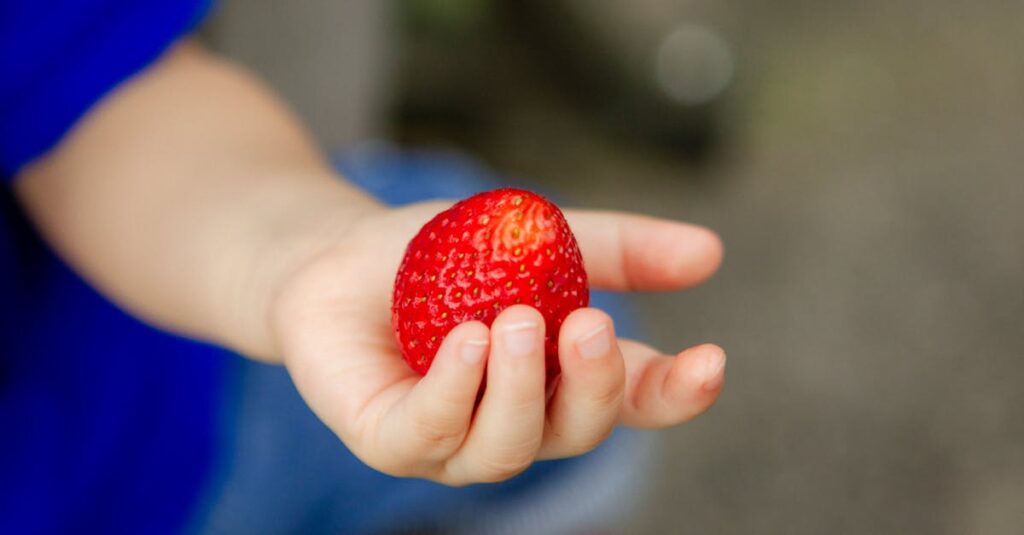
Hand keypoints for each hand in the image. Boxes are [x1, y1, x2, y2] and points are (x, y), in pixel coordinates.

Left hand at [272, 202, 724, 484]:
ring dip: (520, 389)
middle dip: (592, 386)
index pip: (634, 401)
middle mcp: (515, 420)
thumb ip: (617, 248)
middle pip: (577, 431)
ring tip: (519, 322)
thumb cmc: (440, 256)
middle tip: (590, 323)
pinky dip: (454, 391)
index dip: (677, 393)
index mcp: (559, 379)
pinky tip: (467, 341)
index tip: (712, 359)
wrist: (337, 253)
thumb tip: (711, 253)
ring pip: (506, 448)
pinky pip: (429, 435)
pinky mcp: (389, 440)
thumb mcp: (535, 236)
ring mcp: (452, 440)